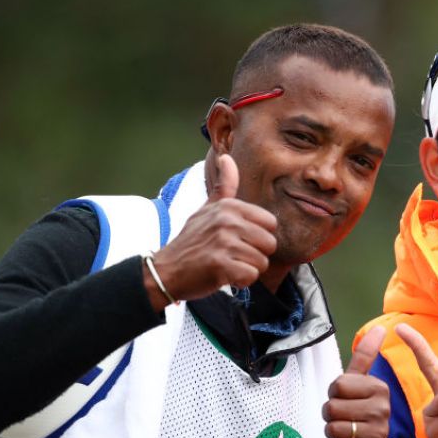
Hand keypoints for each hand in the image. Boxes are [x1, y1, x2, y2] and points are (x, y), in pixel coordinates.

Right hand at [141, 150, 277, 309]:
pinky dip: (240, 281)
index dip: (258, 237)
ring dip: (247, 269)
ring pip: (261, 262)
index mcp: (229, 206)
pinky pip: (250, 276)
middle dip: (255, 255)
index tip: (239, 240)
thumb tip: (227, 157)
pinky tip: (224, 276)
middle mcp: (227, 220)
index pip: (270, 223)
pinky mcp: (220, 264)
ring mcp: (223, 242)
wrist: (166, 270)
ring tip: (226, 265)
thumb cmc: (191, 241)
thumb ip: (223, 186)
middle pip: (270, 244)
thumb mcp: (206, 209)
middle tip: (232, 256)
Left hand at [322, 326, 389, 437]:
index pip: (338, 385)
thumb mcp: (359, 383)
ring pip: (333, 427)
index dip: (334, 394)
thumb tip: (380, 327)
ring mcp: (379, 432)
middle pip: (332, 407)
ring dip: (333, 432)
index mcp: (380, 388)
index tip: (346, 400)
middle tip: (345, 418)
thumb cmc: (358, 412)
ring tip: (347, 432)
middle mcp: (383, 409)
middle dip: (330, 415)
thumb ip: (365, 356)